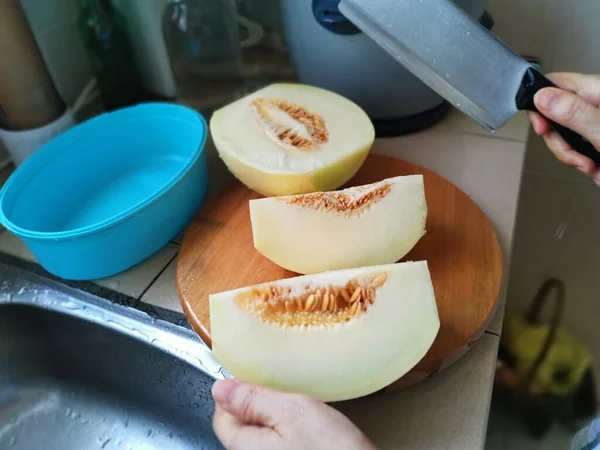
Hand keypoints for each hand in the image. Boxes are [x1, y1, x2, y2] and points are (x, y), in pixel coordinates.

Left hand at [211, 379, 375, 449]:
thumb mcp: (293, 413)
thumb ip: (253, 400)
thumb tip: (220, 387)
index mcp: (244, 449)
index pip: (221, 415)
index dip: (237, 392)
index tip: (259, 380)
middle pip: (241, 428)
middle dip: (259, 408)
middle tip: (288, 396)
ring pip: (262, 438)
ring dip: (277, 422)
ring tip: (303, 415)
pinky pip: (280, 447)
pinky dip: (290, 436)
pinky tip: (311, 433)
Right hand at [528, 72, 599, 183]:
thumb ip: (574, 114)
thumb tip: (542, 96)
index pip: (558, 83)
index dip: (541, 103)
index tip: (541, 126)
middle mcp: (596, 104)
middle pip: (556, 113)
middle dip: (560, 140)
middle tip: (574, 156)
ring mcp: (596, 123)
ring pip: (565, 134)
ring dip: (573, 156)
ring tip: (593, 168)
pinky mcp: (596, 140)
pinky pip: (578, 148)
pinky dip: (584, 162)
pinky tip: (598, 170)